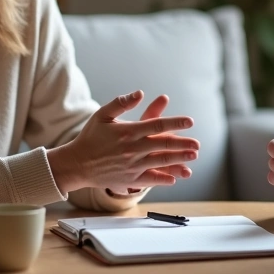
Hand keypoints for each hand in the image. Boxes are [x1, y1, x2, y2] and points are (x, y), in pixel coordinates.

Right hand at [47, 91, 198, 193]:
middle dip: (183, 144)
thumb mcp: (102, 115)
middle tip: (197, 144)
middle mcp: (132, 149)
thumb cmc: (90, 137)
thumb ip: (121, 103)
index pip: (157, 125)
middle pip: (163, 145)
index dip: (175, 122)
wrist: (76, 164)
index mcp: (128, 132)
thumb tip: (139, 93)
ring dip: (179, 160)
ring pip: (160, 162)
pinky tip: (174, 178)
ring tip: (193, 157)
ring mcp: (131, 166)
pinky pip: (149, 180)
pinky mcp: (129, 179)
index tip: (190, 121)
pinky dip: (163, 179)